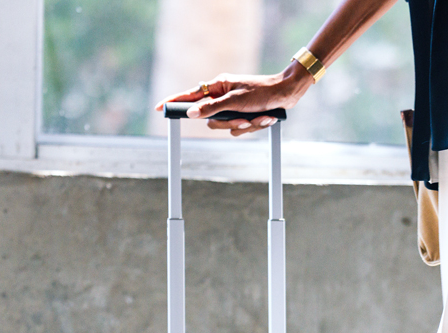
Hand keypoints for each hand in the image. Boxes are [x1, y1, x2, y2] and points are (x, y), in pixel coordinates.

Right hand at [155, 64, 311, 134]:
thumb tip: (192, 114)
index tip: (160, 108)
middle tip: (243, 119)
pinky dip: (254, 126)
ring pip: (227, 128)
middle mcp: (223, 97)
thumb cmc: (262, 93)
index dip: (175, 102)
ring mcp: (234, 108)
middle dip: (229, 123)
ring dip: (245, 126)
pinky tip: (265, 118)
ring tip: (260, 116)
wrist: (287, 95)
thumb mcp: (235, 102)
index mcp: (218, 87)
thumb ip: (212, 108)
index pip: (191, 96)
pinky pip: (241, 130)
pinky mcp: (244, 116)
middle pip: (211, 120)